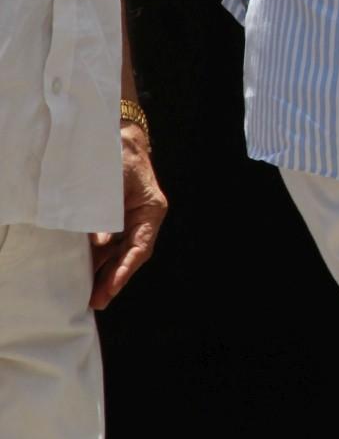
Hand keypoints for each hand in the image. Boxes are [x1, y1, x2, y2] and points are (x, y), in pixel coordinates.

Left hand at [90, 127, 167, 309]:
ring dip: (105, 272)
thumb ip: (106, 212)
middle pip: (129, 255)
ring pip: (119, 252)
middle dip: (113, 279)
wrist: (118, 138)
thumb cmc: (120, 155)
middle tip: (97, 300)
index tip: (112, 286)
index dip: (126, 269)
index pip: (140, 247)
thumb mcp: (112, 183)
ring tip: (90, 294)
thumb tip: (98, 243)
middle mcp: (144, 219)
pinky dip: (100, 257)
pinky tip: (86, 271)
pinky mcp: (118, 219)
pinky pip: (111, 243)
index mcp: (151, 210)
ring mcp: (131, 219)